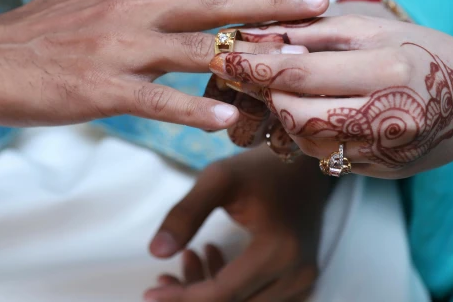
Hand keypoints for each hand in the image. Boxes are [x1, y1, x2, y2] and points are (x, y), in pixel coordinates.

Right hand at [0, 0, 328, 128]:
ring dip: (246, 54)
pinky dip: (190, 109)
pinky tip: (226, 119)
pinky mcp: (98, 89)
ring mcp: (116, 50)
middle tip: (319, 2)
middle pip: (213, 2)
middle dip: (270, 3)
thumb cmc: (41, 24)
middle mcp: (132, 10)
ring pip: (193, 49)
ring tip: (294, 60)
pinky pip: (153, 99)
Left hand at [145, 146, 331, 301]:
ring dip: (210, 294)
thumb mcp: (217, 180)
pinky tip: (212, 259)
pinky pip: (258, 299)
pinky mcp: (301, 280)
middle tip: (164, 276)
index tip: (150, 291)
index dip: (182, 298)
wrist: (302, 164)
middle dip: (192, 297)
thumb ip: (185, 215)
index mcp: (279, 249)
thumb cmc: (258, 168)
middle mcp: (297, 272)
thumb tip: (156, 253)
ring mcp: (302, 279)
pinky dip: (230, 291)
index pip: (223, 293)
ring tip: (188, 257)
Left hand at [205, 0, 398, 152]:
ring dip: (285, 116)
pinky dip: (308, 134)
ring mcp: (385, 151)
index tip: (224, 54)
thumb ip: (315, 32)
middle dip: (267, 95)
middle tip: (253, 75)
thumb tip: (261, 34)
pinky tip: (311, 113)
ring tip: (284, 92)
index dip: (256, 65)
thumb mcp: (374, 28)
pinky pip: (326, 157)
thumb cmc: (424, 50)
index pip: (302, 74)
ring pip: (307, 141)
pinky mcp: (380, 171)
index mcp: (388, 70)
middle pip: (298, 115)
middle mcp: (388, 117)